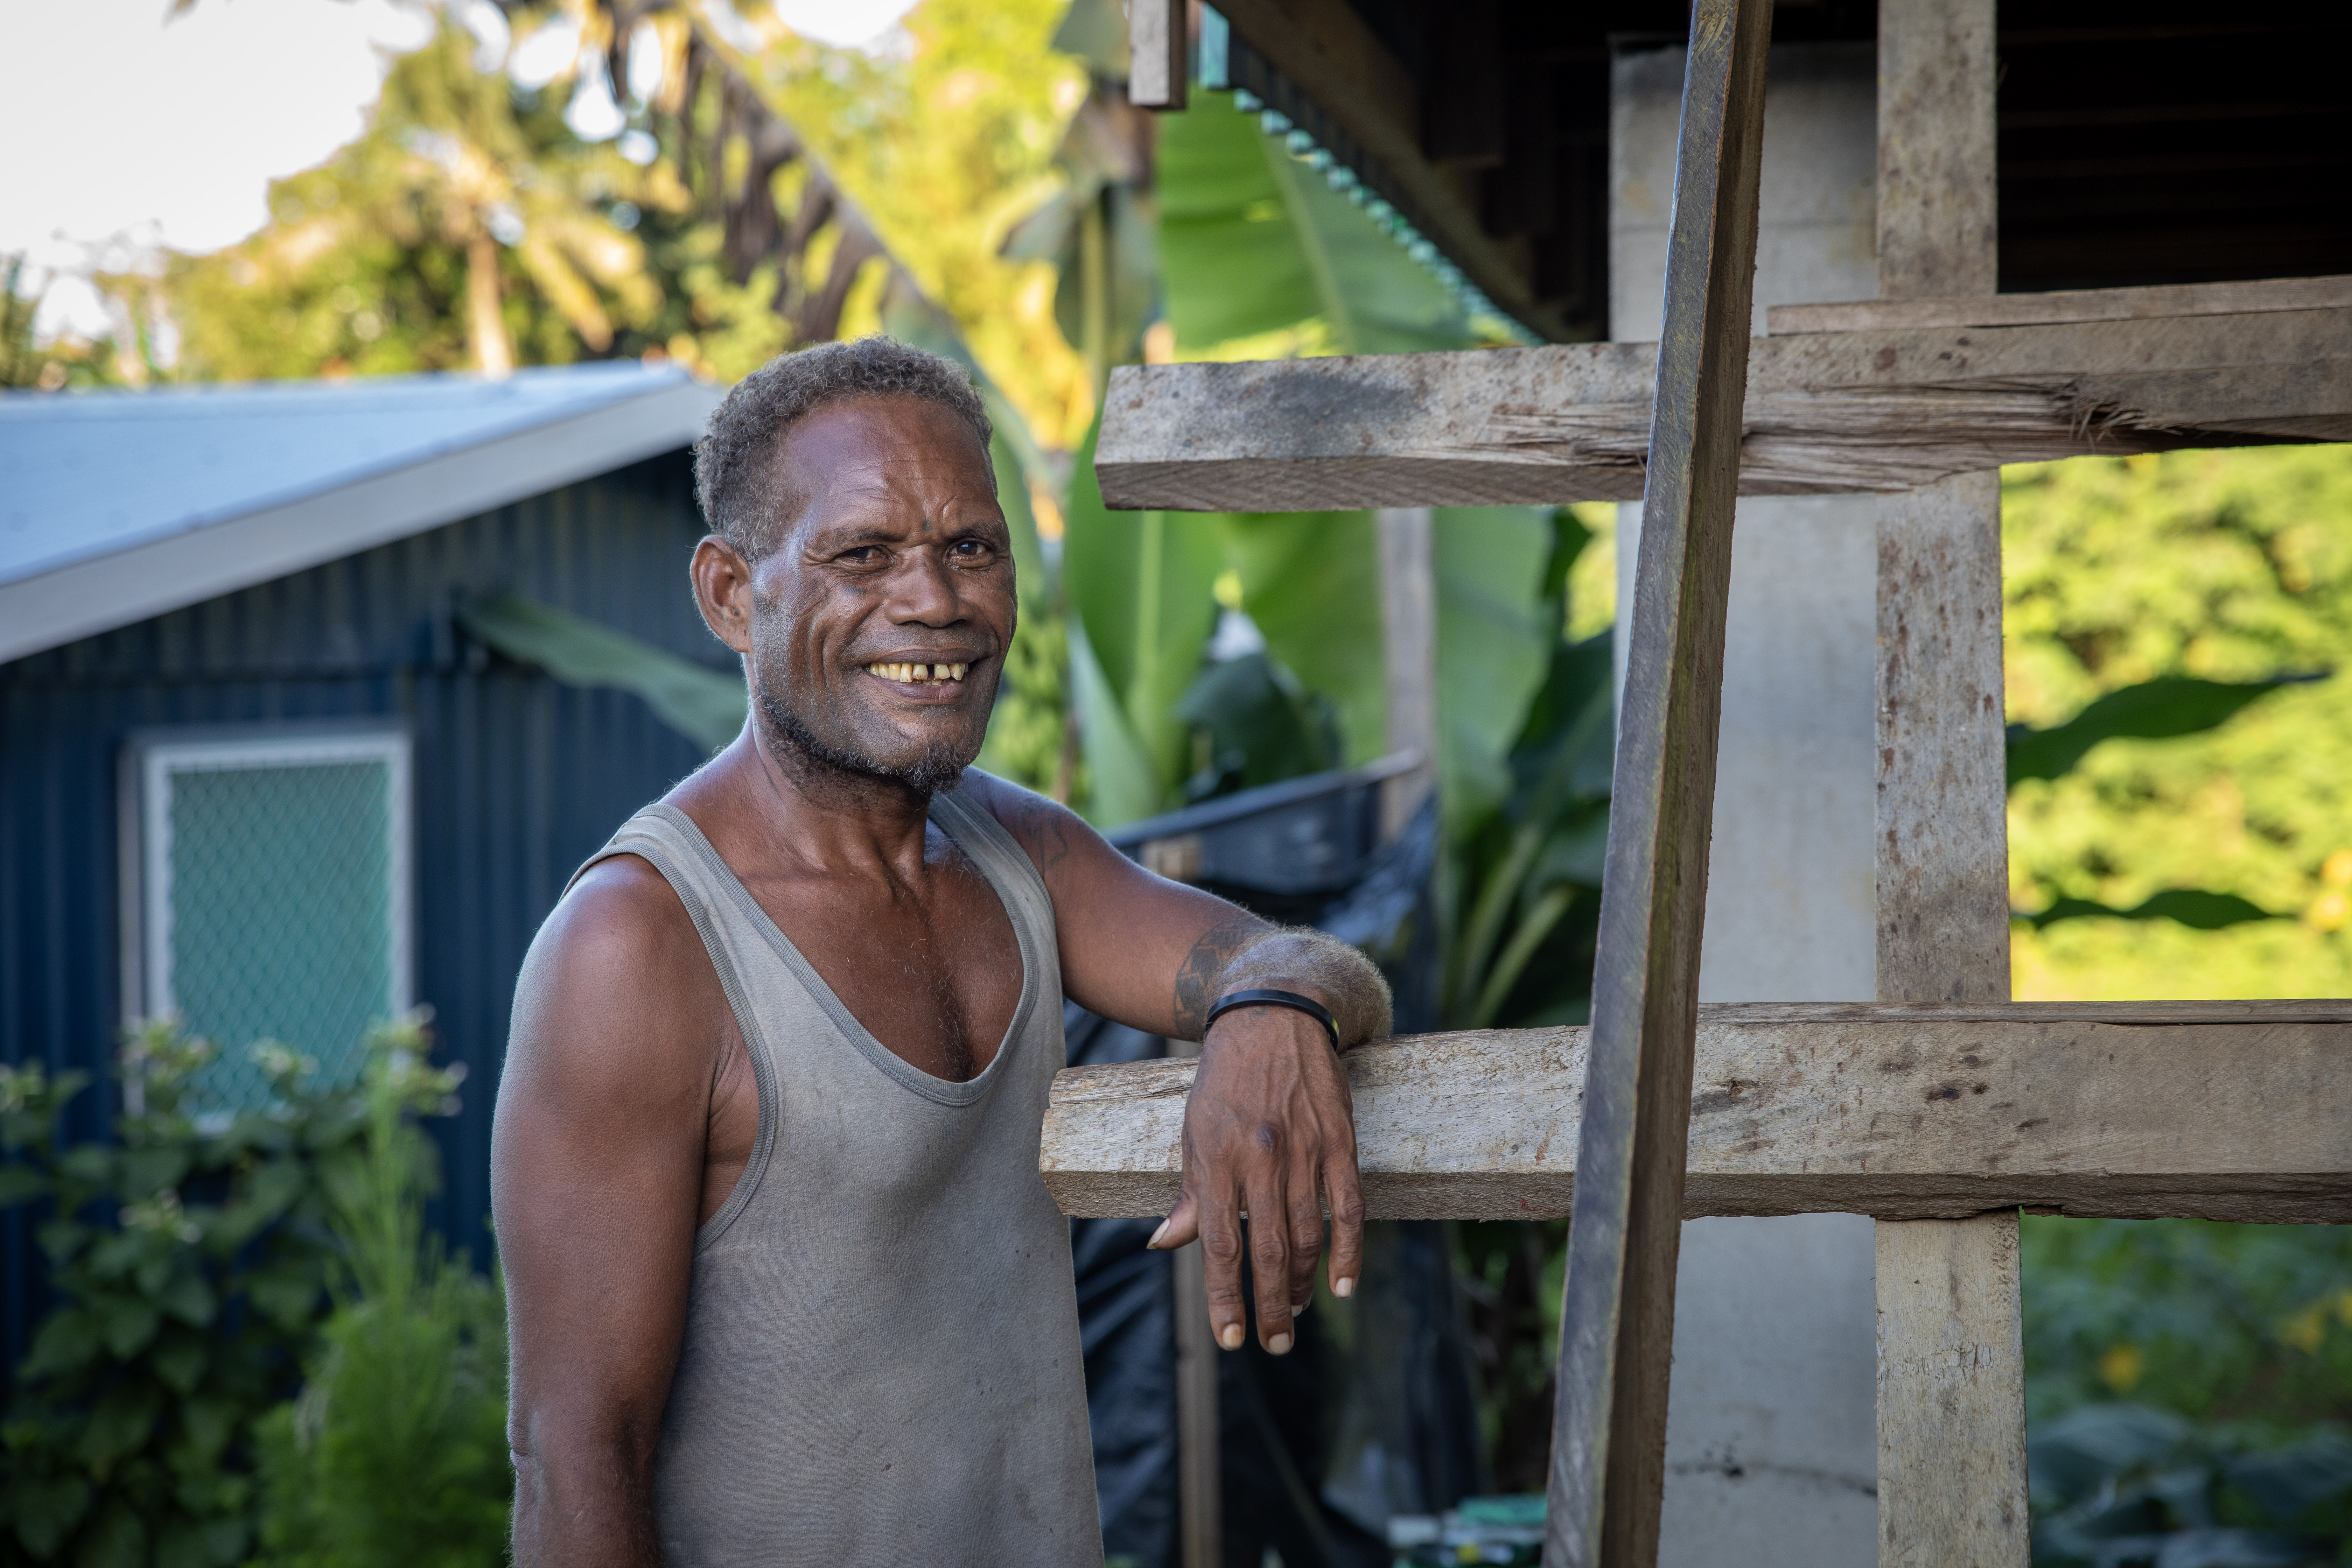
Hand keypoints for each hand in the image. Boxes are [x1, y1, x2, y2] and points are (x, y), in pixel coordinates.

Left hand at [1149, 1002, 1363, 1354]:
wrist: (1272, 1016)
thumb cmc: (1225, 1081)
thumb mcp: (1193, 1132)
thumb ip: (1187, 1194)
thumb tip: (1163, 1245)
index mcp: (1216, 1160)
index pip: (1219, 1245)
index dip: (1224, 1296)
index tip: (1229, 1338)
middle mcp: (1259, 1160)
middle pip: (1267, 1251)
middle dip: (1269, 1307)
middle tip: (1272, 1344)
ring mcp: (1303, 1150)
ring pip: (1307, 1236)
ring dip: (1303, 1285)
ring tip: (1296, 1313)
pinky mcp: (1339, 1140)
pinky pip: (1348, 1207)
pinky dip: (1348, 1250)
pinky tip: (1343, 1285)